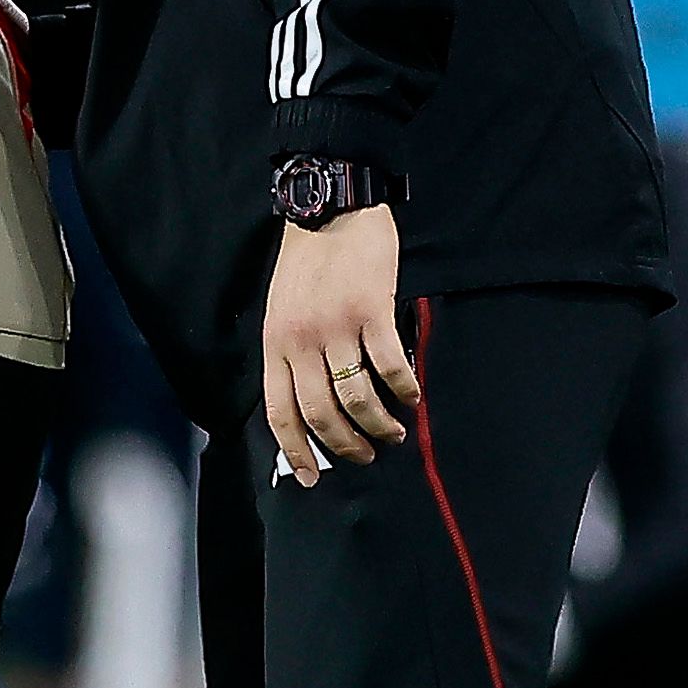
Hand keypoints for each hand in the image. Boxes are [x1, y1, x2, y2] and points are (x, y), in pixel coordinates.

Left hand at [259, 204, 415, 485]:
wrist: (330, 209)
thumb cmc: (307, 263)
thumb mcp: (282, 311)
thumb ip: (291, 354)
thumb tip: (310, 406)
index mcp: (275, 343)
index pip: (280, 412)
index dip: (297, 450)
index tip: (313, 478)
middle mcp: (301, 341)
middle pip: (321, 414)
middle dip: (346, 445)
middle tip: (367, 455)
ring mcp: (336, 326)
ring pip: (356, 397)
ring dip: (379, 424)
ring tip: (394, 432)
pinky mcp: (370, 310)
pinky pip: (389, 366)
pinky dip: (403, 389)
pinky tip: (412, 396)